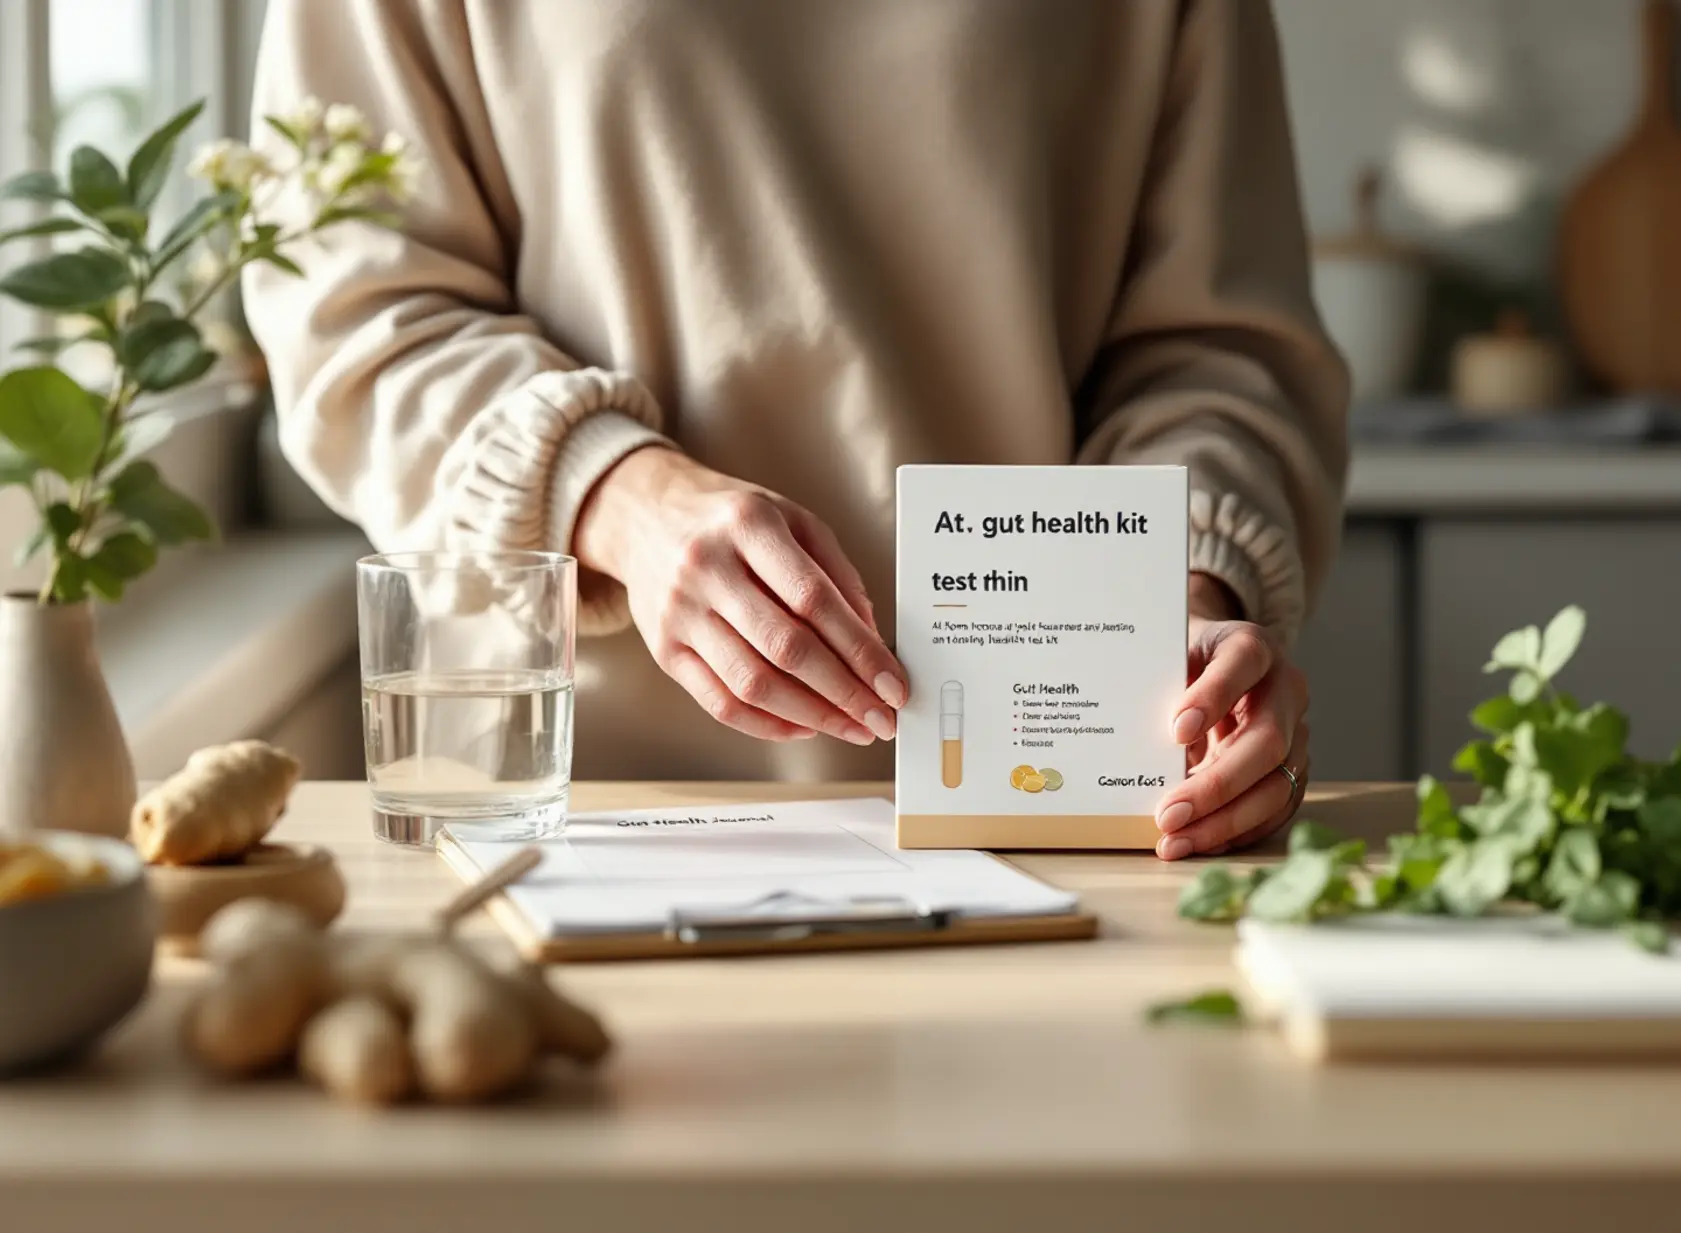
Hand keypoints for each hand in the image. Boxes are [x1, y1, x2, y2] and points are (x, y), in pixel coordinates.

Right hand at [573, 446, 905, 744]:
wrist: (645, 517)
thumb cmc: (731, 522)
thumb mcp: (791, 520)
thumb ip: (836, 575)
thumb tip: (871, 642)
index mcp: (749, 525)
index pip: (814, 600)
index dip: (861, 650)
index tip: (894, 685)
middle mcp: (708, 567)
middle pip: (786, 648)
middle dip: (844, 694)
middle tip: (881, 720)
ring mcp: (680, 613)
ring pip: (753, 684)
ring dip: (812, 716)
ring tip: (850, 727)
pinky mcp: (664, 650)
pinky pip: (720, 703)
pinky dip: (768, 725)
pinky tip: (803, 726)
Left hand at [1152, 574, 1308, 860]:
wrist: (1217, 665)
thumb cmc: (1186, 662)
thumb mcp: (1170, 657)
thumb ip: (1160, 686)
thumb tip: (1128, 740)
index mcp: (1255, 648)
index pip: (1242, 663)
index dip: (1213, 696)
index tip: (1176, 730)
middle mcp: (1286, 690)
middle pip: (1267, 741)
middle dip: (1216, 785)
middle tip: (1168, 814)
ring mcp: (1297, 734)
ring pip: (1276, 785)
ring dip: (1223, 821)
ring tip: (1175, 841)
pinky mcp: (1294, 770)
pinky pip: (1274, 810)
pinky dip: (1235, 831)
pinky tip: (1197, 841)